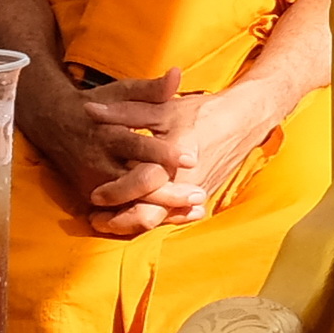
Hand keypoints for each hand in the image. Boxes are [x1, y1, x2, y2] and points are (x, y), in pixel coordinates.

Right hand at [20, 65, 180, 232]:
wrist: (55, 125)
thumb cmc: (96, 107)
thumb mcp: (120, 93)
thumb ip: (150, 89)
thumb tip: (177, 74)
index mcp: (106, 134)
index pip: (136, 147)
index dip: (163, 153)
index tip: (192, 158)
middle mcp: (98, 163)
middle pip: (136, 184)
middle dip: (167, 192)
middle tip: (200, 193)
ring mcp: (94, 184)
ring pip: (132, 204)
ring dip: (164, 208)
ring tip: (196, 208)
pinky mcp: (92, 198)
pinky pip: (124, 213)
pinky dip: (152, 215)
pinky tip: (179, 216)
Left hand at [86, 72, 286, 234]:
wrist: (244, 119)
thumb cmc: (202, 112)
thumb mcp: (162, 108)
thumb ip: (125, 112)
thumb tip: (89, 110)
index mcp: (176, 158)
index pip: (141, 185)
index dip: (115, 193)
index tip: (94, 196)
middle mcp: (186, 182)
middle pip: (149, 216)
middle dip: (119, 222)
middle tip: (96, 219)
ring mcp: (196, 193)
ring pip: (161, 221)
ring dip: (133, 224)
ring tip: (108, 222)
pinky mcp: (202, 197)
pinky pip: (174, 217)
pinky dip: (154, 219)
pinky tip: (136, 217)